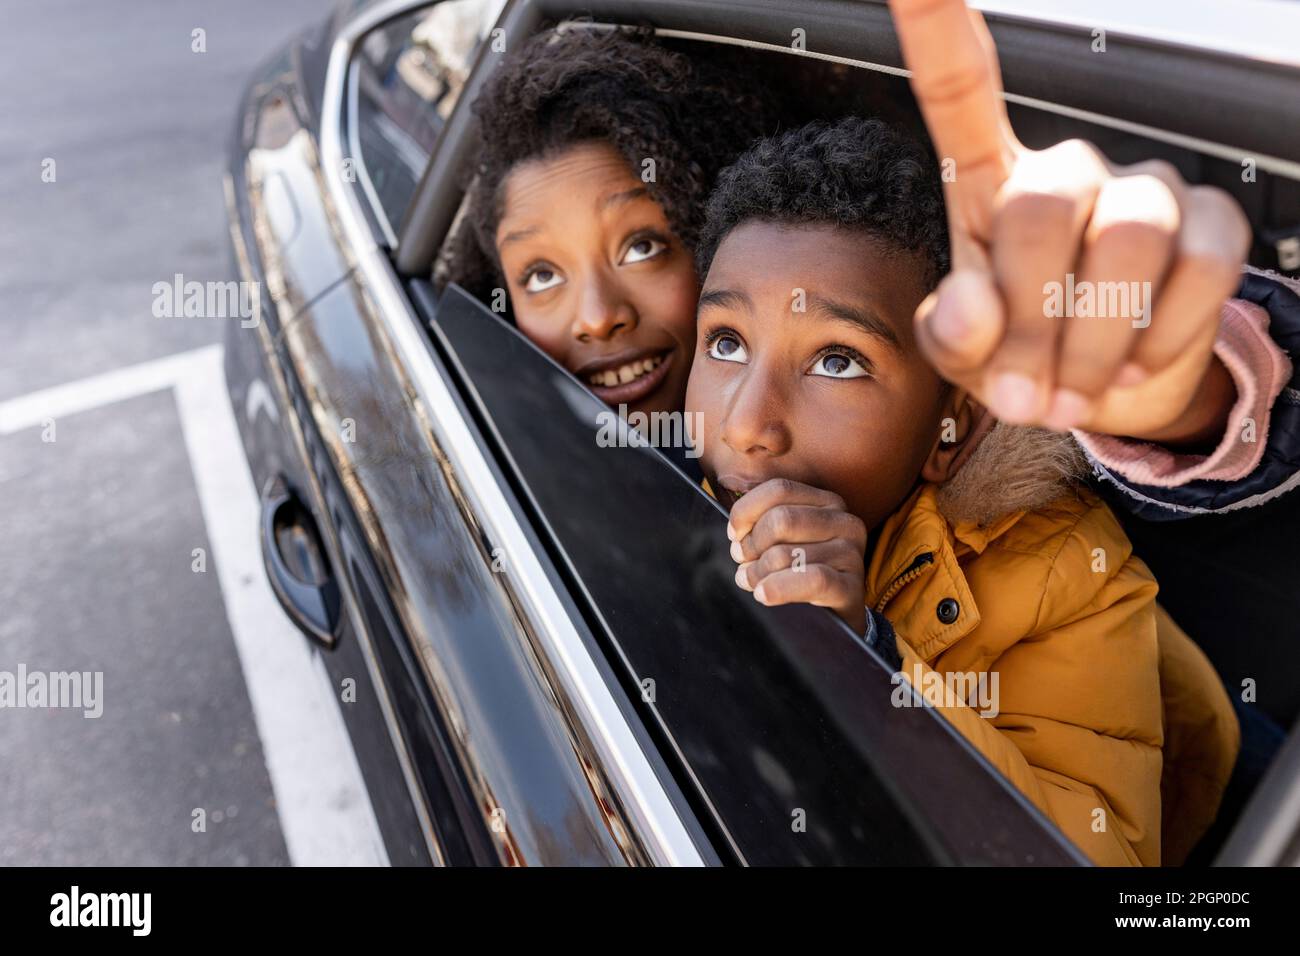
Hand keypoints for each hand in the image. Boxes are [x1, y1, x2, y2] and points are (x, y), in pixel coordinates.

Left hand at [726, 479, 866, 632]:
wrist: (836, 618)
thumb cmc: (801, 572)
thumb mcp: (785, 540)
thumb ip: (763, 522)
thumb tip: (736, 530)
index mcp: (828, 502)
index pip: (779, 489)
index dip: (746, 511)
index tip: (734, 535)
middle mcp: (845, 522)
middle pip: (780, 520)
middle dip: (751, 545)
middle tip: (743, 563)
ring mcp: (851, 555)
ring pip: (786, 554)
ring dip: (757, 572)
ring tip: (752, 582)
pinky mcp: (851, 587)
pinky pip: (811, 580)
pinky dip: (779, 588)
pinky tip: (764, 594)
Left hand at [889, 0, 1250, 440]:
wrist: (1101, 394)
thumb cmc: (1019, 360)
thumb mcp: (965, 357)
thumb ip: (951, 333)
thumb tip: (971, 307)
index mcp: (986, 184)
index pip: (961, 89)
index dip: (937, 25)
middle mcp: (1067, 168)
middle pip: (1043, 204)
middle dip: (1030, 318)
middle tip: (1022, 393)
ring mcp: (1144, 188)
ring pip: (1128, 238)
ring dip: (1093, 340)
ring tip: (1069, 392)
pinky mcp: (1211, 222)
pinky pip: (1199, 269)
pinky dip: (1158, 339)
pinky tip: (1128, 368)